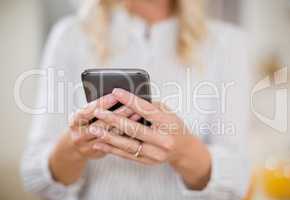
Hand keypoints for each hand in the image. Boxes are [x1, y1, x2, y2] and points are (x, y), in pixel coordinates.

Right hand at [69, 94, 140, 159]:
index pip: (89, 110)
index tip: (116, 95)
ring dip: (126, 123)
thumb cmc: (84, 124)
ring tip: (138, 114)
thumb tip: (117, 95)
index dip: (103, 102)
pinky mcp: (99, 153)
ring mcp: (88, 146)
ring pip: (110, 135)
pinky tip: (136, 127)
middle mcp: (79, 135)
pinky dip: (126, 135)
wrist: (76, 147)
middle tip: (132, 103)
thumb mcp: (84, 113)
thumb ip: (97, 107)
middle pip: (102, 123)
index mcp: (74, 121)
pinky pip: (115, 144)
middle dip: (118, 112)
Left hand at [90, 88, 211, 188]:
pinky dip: (112, 149)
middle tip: (98, 111)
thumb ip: (149, 106)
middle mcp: (163, 140)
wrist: (183, 149)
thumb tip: (127, 100)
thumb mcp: (167, 112)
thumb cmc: (173, 125)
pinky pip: (127, 155)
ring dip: (108, 136)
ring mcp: (156, 154)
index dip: (130, 100)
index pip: (147, 110)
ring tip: (94, 128)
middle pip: (134, 129)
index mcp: (168, 124)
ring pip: (128, 145)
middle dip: (114, 119)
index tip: (115, 91)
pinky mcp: (148, 162)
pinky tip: (99, 143)